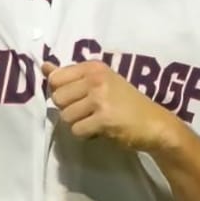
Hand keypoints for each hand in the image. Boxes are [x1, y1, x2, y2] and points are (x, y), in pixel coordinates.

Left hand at [42, 61, 187, 153]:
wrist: (155, 124)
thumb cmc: (125, 103)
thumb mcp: (99, 82)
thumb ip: (70, 75)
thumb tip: (44, 66)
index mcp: (93, 67)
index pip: (55, 78)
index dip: (62, 92)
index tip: (79, 97)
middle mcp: (96, 79)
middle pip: (57, 98)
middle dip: (69, 109)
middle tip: (88, 112)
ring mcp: (100, 98)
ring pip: (65, 116)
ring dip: (78, 123)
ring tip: (96, 120)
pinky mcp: (104, 119)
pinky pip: (77, 130)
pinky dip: (86, 135)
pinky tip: (101, 130)